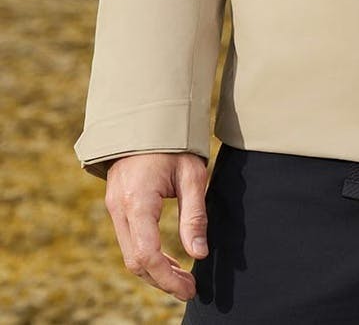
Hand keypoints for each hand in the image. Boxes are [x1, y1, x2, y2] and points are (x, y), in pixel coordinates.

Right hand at [103, 152, 209, 301]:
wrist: (147, 116)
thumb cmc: (174, 143)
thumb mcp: (192, 175)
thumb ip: (194, 215)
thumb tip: (198, 254)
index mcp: (137, 200)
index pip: (147, 255)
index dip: (168, 278)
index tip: (190, 288)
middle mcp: (119, 208)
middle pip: (135, 261)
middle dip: (162, 280)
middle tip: (190, 287)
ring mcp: (114, 206)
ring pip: (129, 254)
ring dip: (154, 270)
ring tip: (182, 277)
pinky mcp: (116, 205)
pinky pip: (128, 240)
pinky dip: (146, 255)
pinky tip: (166, 259)